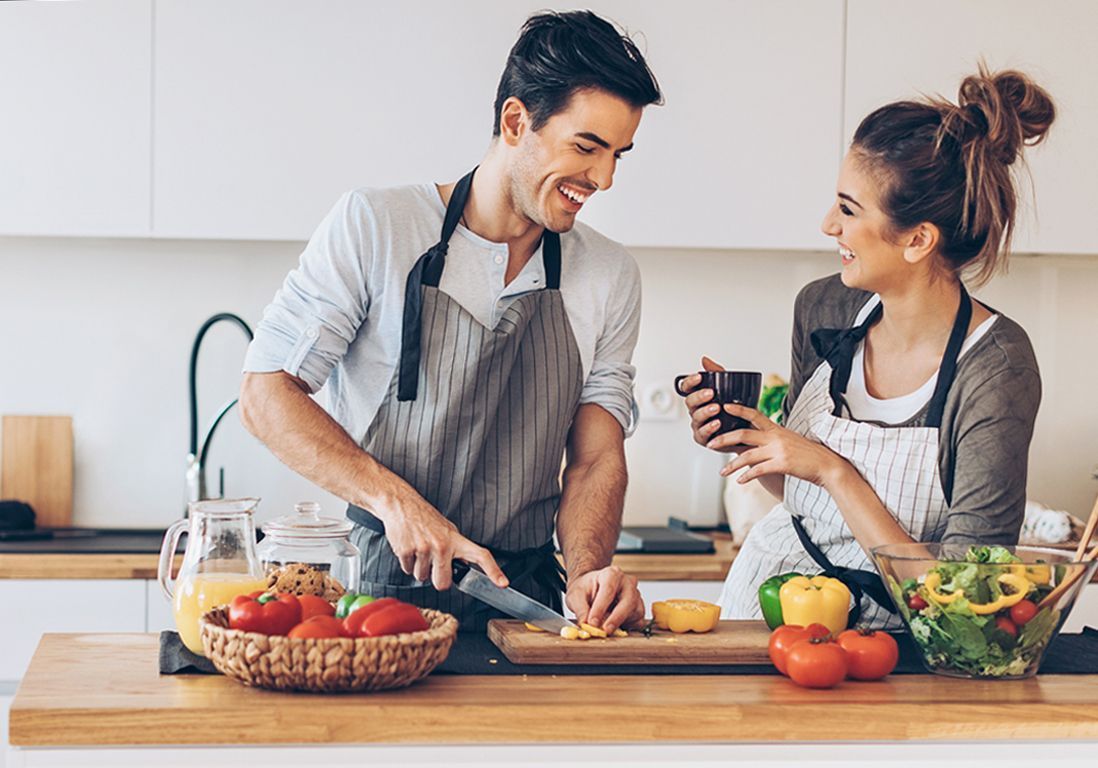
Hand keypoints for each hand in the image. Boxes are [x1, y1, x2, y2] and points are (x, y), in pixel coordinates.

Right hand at [375, 491, 507, 591]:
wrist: (401, 504)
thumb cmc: (424, 517)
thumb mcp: (447, 528)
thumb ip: (457, 547)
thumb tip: (467, 563)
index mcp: (456, 539)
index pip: (481, 555)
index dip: (494, 571)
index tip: (503, 583)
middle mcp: (442, 545)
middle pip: (443, 583)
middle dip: (437, 578)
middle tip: (433, 563)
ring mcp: (424, 548)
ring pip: (422, 578)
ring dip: (419, 568)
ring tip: (419, 548)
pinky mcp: (406, 551)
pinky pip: (407, 571)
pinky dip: (407, 563)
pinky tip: (409, 547)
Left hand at [565, 565, 644, 633]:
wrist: (592, 590)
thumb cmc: (585, 590)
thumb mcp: (576, 595)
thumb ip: (580, 609)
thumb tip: (585, 623)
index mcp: (611, 574)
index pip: (608, 590)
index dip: (601, 607)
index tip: (592, 622)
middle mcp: (627, 583)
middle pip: (628, 601)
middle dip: (616, 618)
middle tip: (604, 630)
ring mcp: (636, 596)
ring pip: (635, 612)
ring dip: (621, 623)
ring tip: (606, 629)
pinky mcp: (638, 609)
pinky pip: (638, 621)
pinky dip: (628, 627)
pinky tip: (615, 628)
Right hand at [682, 356, 740, 450]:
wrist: (749, 431)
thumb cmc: (737, 409)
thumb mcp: (730, 388)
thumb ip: (717, 374)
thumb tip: (705, 360)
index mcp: (700, 398)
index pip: (687, 388)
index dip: (690, 382)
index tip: (699, 377)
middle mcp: (697, 410)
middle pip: (689, 402)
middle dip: (699, 396)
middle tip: (710, 393)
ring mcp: (699, 425)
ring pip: (696, 417)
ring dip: (705, 412)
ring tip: (716, 408)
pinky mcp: (704, 438)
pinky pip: (702, 433)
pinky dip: (709, 428)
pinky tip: (717, 423)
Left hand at [709, 403, 848, 488]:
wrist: (827, 465)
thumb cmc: (807, 454)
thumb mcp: (789, 440)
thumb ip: (772, 437)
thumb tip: (756, 438)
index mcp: (776, 429)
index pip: (754, 414)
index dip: (738, 409)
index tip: (724, 407)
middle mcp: (775, 437)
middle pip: (743, 434)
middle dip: (724, 439)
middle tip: (710, 444)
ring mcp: (778, 450)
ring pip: (747, 455)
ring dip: (732, 465)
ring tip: (722, 472)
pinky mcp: (782, 464)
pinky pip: (758, 470)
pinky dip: (747, 476)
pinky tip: (740, 481)